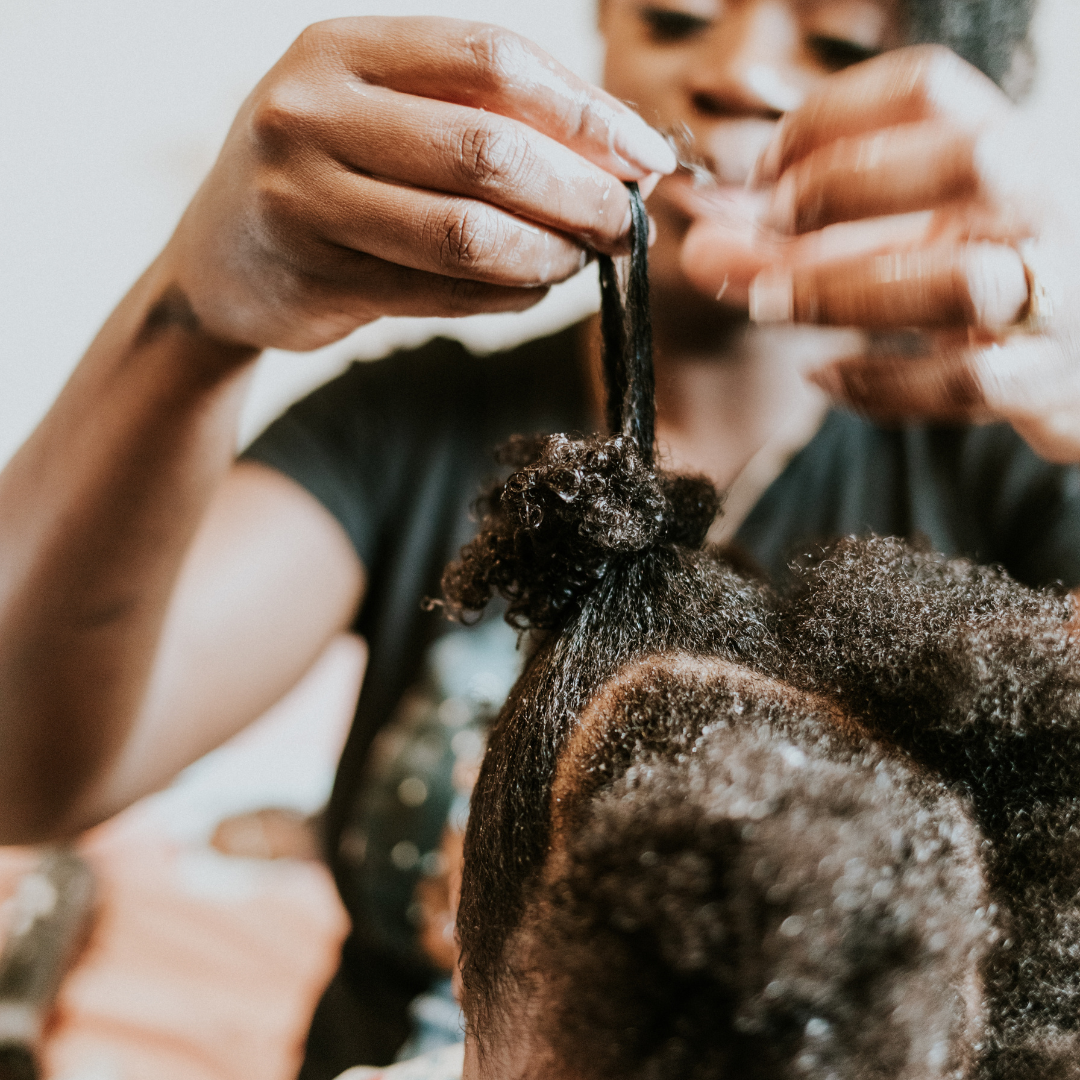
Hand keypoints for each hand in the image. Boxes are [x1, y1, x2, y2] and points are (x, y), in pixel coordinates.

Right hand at [160, 17, 674, 350]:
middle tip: (628, 224)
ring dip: (549, 253)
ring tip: (584, 259)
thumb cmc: (325, 169)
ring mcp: (304, 198)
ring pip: (468, 233)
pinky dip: (508, 295)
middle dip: (580, 193)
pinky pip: (444, 293)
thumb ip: (481, 114)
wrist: (219, 259)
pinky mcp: (316, 276)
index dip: (584, 110)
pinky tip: (536, 288)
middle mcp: (311, 111)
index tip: (645, 155)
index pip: (492, 58)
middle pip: (487, 150)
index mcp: (341, 47)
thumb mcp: (381, 110)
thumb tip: (621, 151)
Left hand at [681, 46, 1079, 462]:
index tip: (762, 170)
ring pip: (963, 281)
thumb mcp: (891, 240)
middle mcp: (1039, 207)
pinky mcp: (1043, 379)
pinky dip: (879, 383)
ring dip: (844, 293)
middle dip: (850, 186)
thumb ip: (790, 241)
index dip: (832, 116)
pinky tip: (822, 375)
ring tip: (767, 306)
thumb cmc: (967, 281)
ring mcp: (1055, 293)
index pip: (928, 87)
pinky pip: (966, 381)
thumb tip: (696, 242)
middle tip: (770, 225)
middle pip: (972, 158)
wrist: (1076, 364)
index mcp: (999, 149)